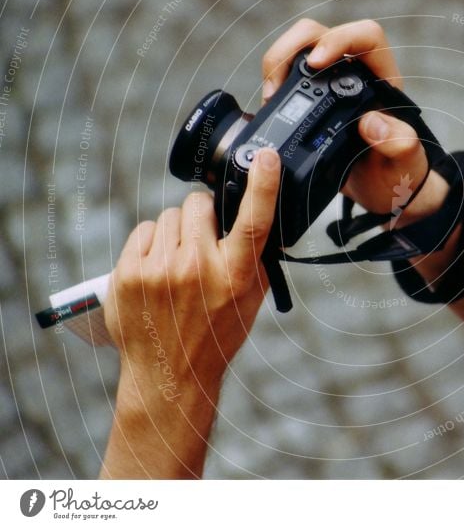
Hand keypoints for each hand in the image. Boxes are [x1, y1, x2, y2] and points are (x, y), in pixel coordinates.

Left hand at [100, 148, 279, 477]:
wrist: (169, 374)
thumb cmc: (216, 335)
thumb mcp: (250, 299)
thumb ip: (252, 257)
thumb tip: (253, 217)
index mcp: (234, 275)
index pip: (254, 221)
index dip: (263, 184)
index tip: (267, 157)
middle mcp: (197, 268)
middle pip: (198, 205)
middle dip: (202, 214)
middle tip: (203, 238)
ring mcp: (158, 269)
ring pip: (169, 215)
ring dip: (176, 230)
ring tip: (178, 262)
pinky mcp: (128, 272)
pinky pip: (144, 231)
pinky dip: (152, 242)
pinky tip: (158, 268)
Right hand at [261, 18, 447, 223]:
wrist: (384, 194)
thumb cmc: (400, 175)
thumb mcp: (405, 165)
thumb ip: (400, 144)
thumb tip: (372, 123)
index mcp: (382, 81)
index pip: (365, 37)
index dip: (338, 40)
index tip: (316, 63)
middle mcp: (355, 75)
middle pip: (319, 34)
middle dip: (291, 48)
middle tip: (276, 85)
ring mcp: (330, 86)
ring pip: (299, 51)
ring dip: (277, 65)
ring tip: (270, 98)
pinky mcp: (311, 101)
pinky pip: (288, 77)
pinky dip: (274, 84)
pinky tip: (268, 107)